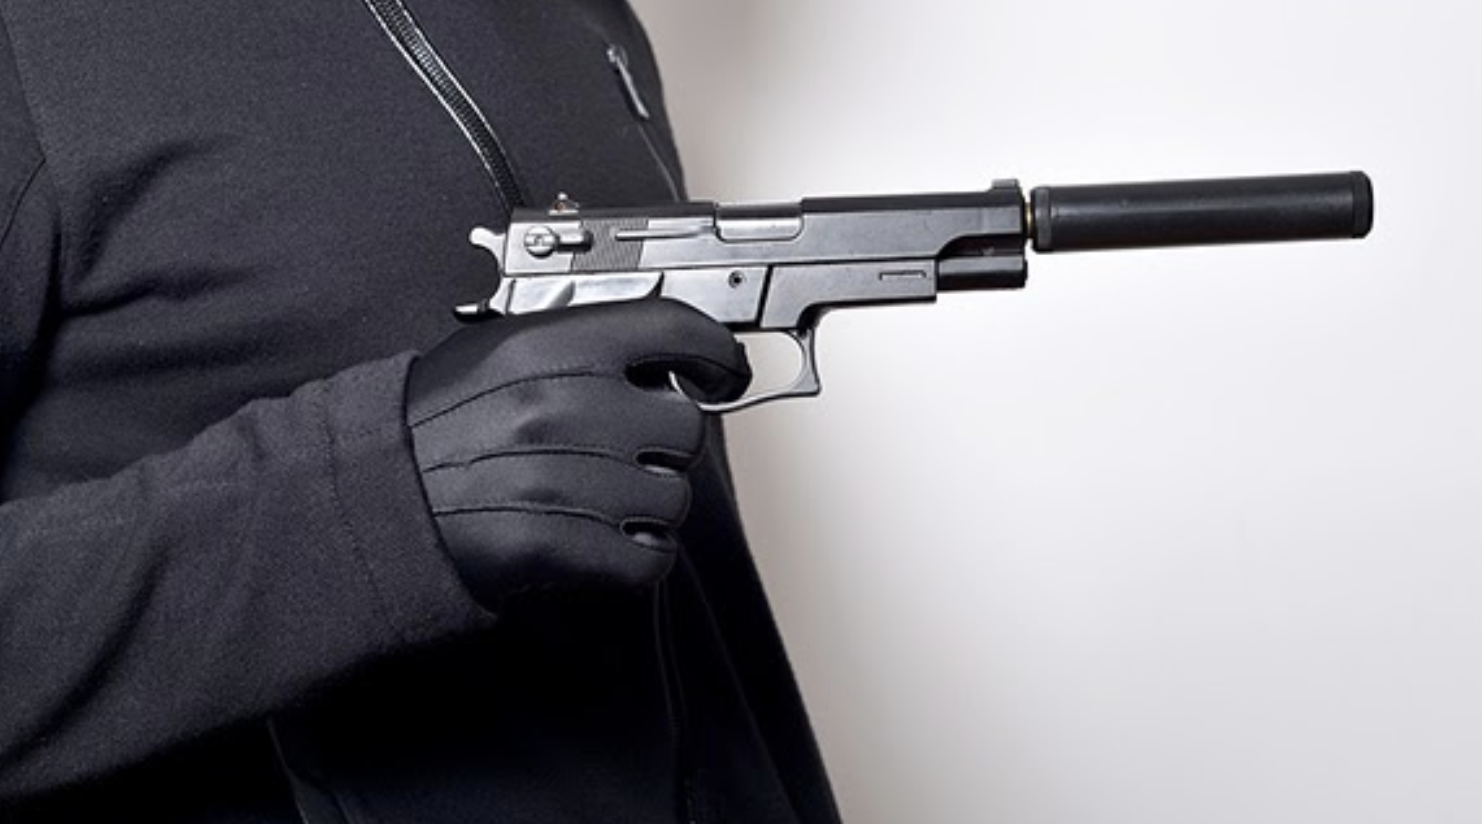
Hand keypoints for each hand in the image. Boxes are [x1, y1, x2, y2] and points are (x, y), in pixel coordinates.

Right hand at [405, 298, 750, 606]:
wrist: (369, 502)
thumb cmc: (431, 427)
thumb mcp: (496, 352)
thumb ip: (578, 344)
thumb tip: (662, 355)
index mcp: (552, 346)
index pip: (674, 328)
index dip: (716, 353)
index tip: (726, 371)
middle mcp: (568, 406)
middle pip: (685, 428)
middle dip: (664, 447)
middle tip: (623, 455)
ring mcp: (567, 479)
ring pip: (673, 499)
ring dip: (649, 508)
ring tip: (599, 504)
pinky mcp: (559, 547)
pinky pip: (649, 559)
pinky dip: (639, 559)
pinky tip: (608, 546)